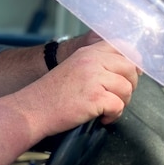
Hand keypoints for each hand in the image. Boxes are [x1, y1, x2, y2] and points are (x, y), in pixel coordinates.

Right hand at [20, 40, 140, 136]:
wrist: (31, 110)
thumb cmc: (49, 95)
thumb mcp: (73, 69)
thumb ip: (96, 64)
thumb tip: (127, 69)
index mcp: (87, 53)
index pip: (122, 47)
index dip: (132, 61)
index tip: (129, 75)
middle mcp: (92, 62)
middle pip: (130, 68)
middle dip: (128, 86)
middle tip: (113, 97)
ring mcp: (94, 79)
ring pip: (127, 89)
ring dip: (120, 103)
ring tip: (104, 109)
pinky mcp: (95, 97)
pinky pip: (119, 106)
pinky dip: (112, 116)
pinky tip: (100, 118)